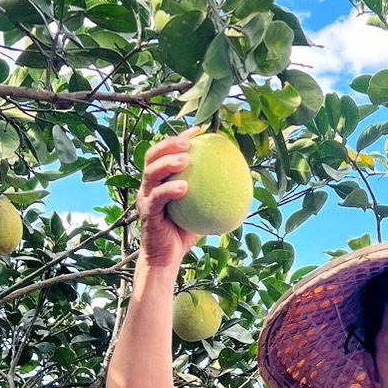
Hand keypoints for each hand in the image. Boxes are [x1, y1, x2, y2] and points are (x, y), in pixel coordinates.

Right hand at [137, 129, 202, 269]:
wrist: (167, 257)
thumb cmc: (185, 232)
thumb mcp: (203, 208)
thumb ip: (214, 192)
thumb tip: (242, 180)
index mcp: (161, 180)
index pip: (166, 152)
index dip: (179, 137)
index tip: (199, 129)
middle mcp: (150, 185)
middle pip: (153, 155)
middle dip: (169, 144)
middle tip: (188, 141)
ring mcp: (146, 198)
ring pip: (151, 173)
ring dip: (167, 163)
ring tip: (185, 159)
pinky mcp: (146, 213)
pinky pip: (156, 198)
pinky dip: (169, 191)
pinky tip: (184, 187)